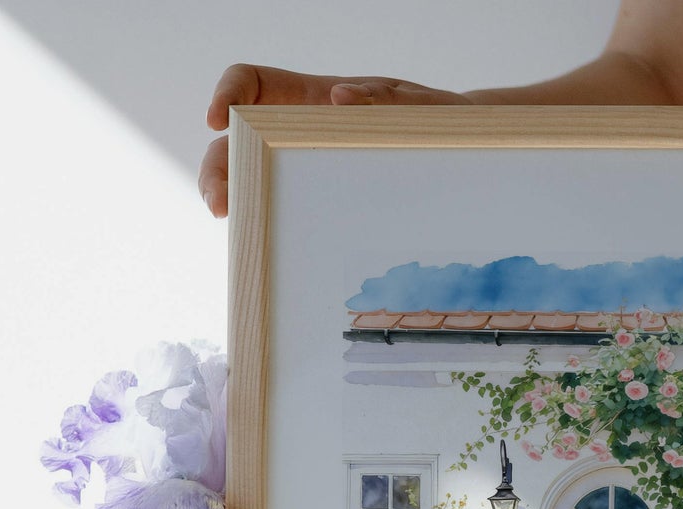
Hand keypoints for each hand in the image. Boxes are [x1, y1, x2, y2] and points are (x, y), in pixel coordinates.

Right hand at [199, 64, 471, 215]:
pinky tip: (269, 250)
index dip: (227, 93)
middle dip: (218, 171)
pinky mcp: (320, 208)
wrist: (465, 161)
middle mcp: (298, 138)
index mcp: (314, 100)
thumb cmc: (440, 126)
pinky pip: (284, 216)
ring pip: (252, 185)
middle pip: (236, 145)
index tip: (217, 119)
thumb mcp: (419, 110)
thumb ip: (385, 103)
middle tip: (221, 205)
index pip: (252, 83)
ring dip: (237, 207)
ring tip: (239, 231)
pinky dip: (268, 231)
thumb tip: (339, 98)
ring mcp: (304, 174)